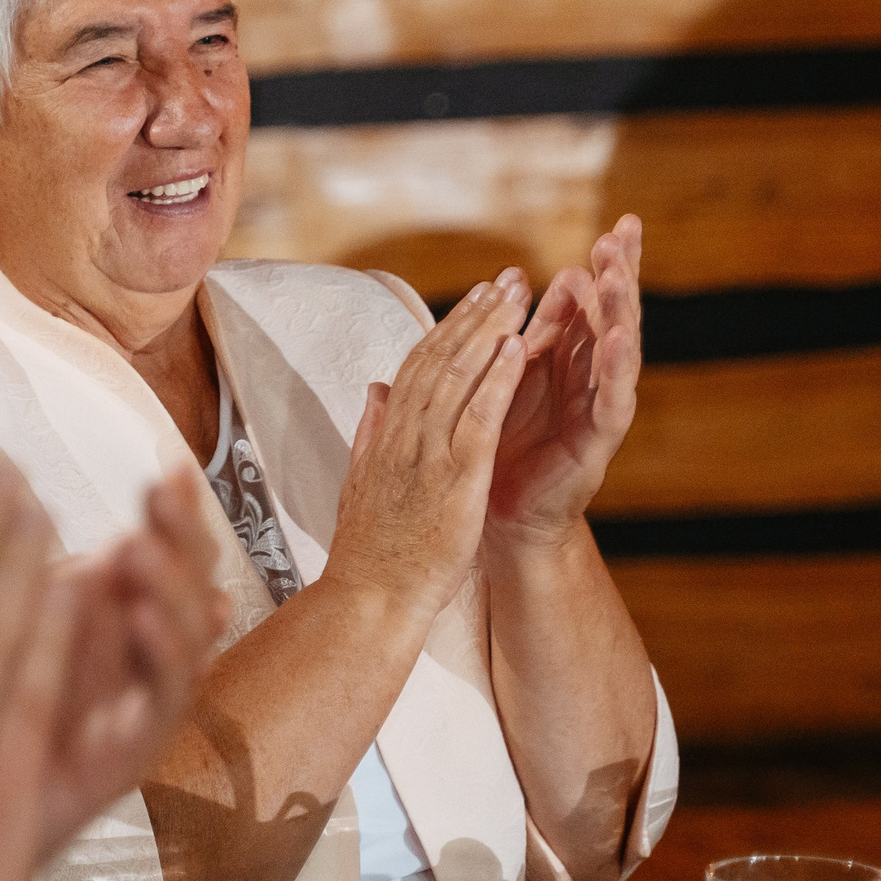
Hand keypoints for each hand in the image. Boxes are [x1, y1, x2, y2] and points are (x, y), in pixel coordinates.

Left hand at [33, 468, 227, 862]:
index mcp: (112, 616)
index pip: (166, 555)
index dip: (175, 515)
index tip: (166, 472)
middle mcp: (136, 661)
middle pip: (190, 589)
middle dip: (184, 539)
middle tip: (162, 497)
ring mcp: (138, 709)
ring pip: (185, 642)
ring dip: (170, 588)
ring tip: (140, 551)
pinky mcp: (129, 757)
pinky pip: (161, 704)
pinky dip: (162, 654)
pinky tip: (139, 618)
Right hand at [322, 275, 529, 623]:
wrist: (368, 600)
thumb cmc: (370, 553)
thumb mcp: (360, 485)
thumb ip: (370, 435)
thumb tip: (373, 394)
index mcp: (386, 438)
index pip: (418, 369)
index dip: (448, 329)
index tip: (475, 300)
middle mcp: (403, 437)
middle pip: (440, 360)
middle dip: (475, 316)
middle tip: (508, 280)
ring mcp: (427, 456)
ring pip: (458, 378)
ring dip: (490, 332)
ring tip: (519, 295)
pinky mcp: (455, 480)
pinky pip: (479, 420)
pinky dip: (498, 381)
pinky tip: (518, 348)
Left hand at [491, 214, 643, 545]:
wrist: (496, 515)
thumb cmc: (498, 447)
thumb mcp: (505, 380)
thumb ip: (517, 336)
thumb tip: (516, 279)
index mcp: (564, 362)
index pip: (590, 305)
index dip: (603, 267)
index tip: (617, 225)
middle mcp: (589, 380)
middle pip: (611, 317)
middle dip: (619, 275)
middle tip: (623, 234)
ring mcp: (598, 410)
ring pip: (617, 351)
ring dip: (618, 312)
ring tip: (617, 275)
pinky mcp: (598, 442)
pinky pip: (611, 401)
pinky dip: (613, 370)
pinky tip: (614, 340)